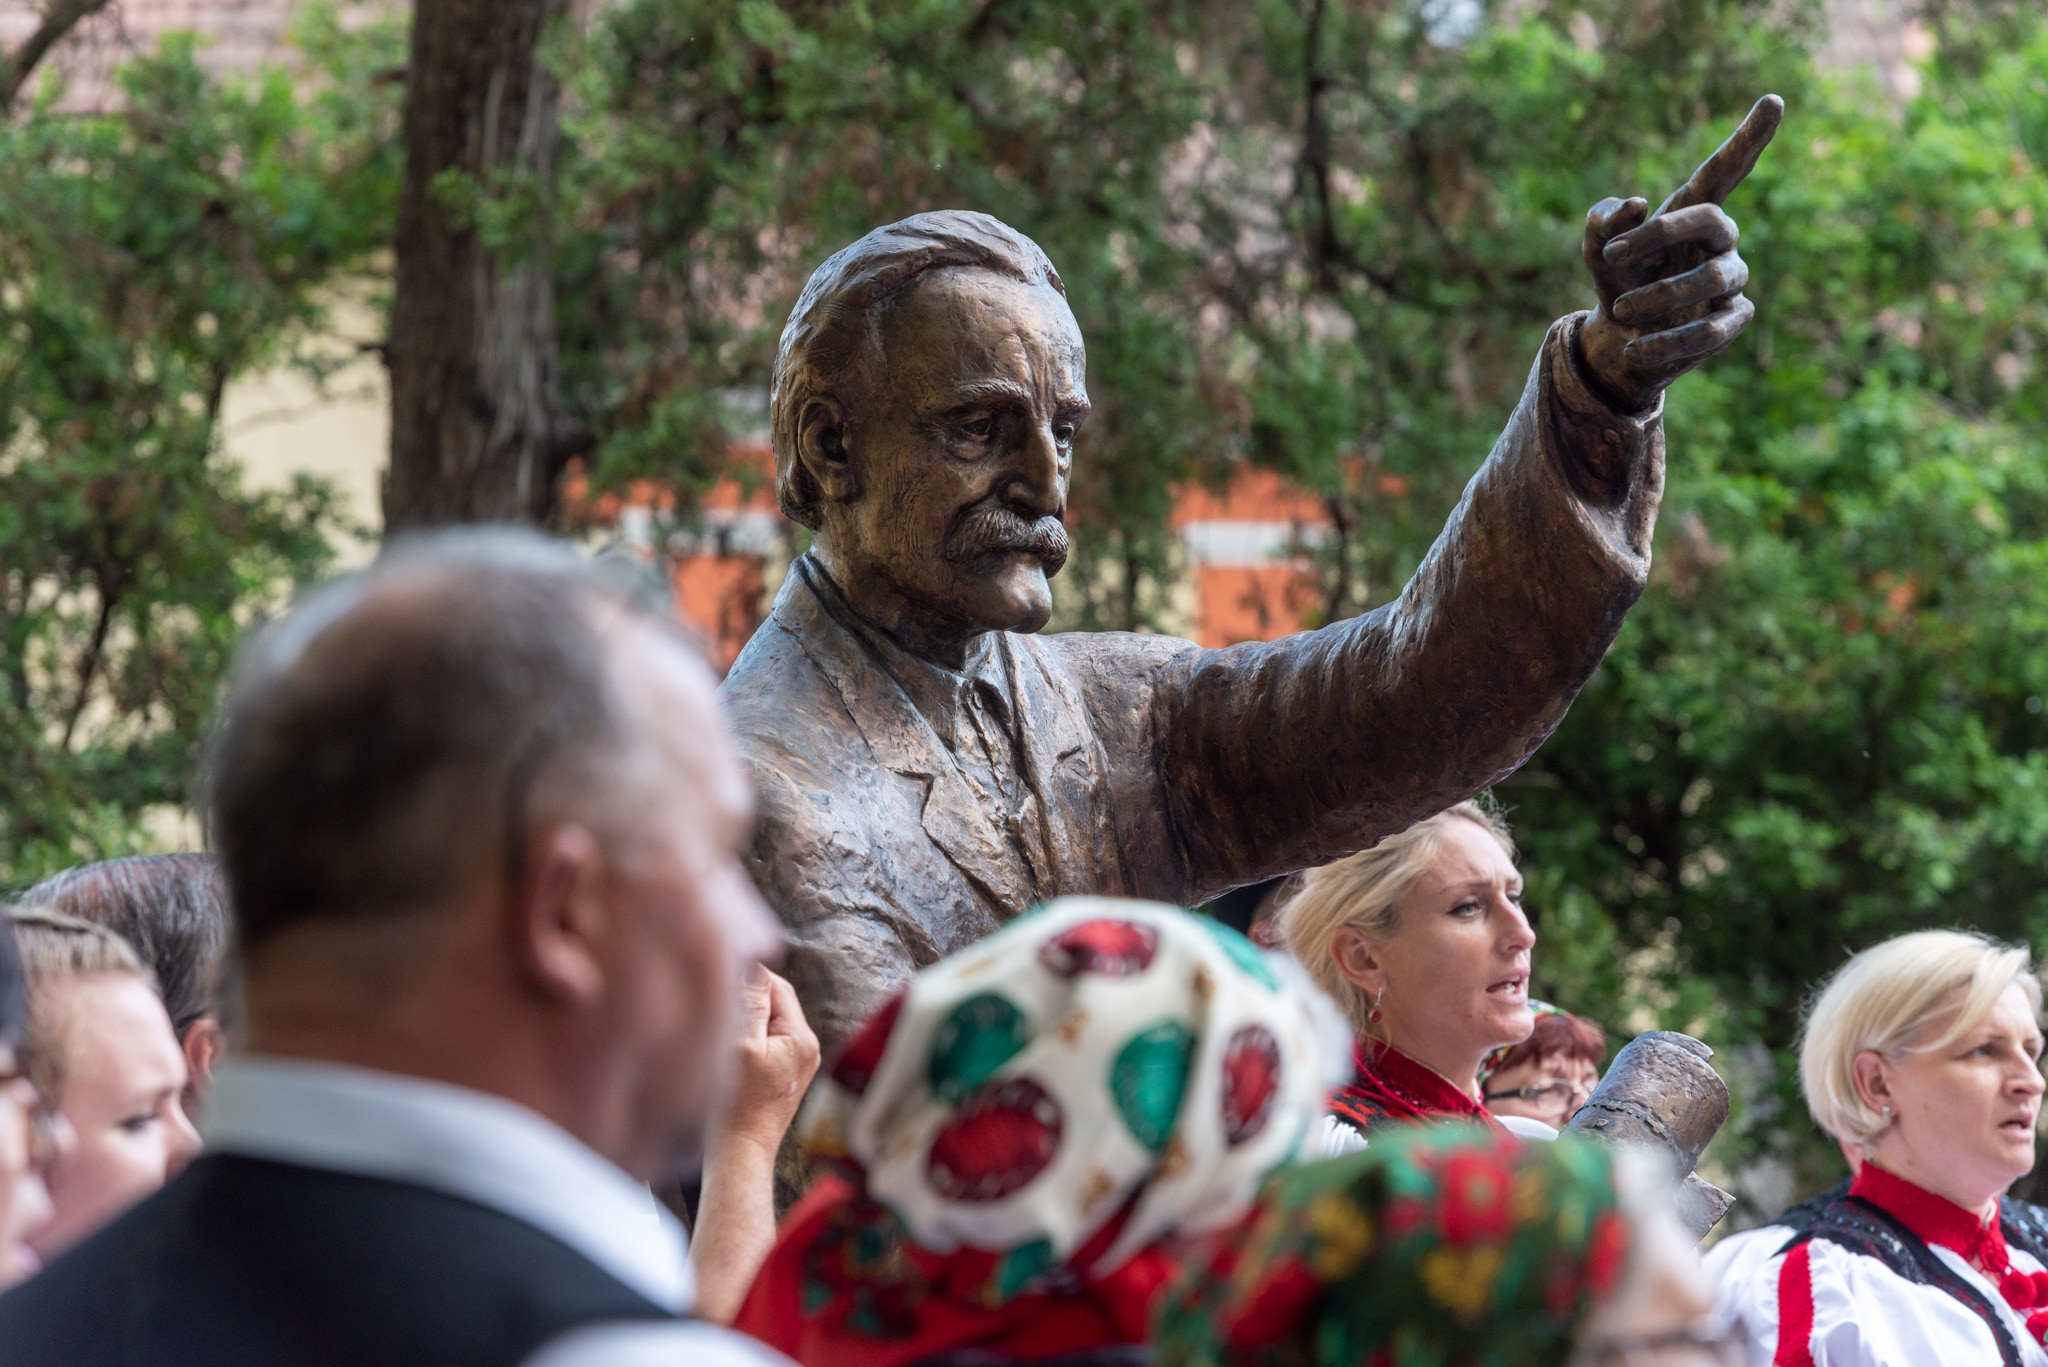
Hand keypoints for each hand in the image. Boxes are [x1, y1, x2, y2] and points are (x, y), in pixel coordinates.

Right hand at [712, 964, 820, 1155]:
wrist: (739, 1154)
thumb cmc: (737, 1107)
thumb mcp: (741, 1046)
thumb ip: (751, 1004)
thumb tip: (756, 967)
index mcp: (801, 1037)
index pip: (776, 986)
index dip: (748, 979)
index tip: (718, 982)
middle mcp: (805, 1047)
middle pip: (773, 1002)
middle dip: (745, 1001)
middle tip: (716, 1012)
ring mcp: (795, 1061)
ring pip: (765, 1021)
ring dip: (743, 1021)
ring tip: (722, 1039)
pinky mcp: (782, 1073)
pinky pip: (763, 1041)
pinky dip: (745, 1040)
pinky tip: (728, 1055)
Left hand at [1576, 95, 1783, 411]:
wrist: (1618, 338)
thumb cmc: (1617, 278)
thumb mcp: (1597, 247)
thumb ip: (1604, 220)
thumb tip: (1637, 205)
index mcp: (1692, 210)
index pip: (1724, 170)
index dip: (1749, 138)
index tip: (1774, 100)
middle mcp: (1721, 240)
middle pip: (1712, 220)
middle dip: (1661, 235)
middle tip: (1611, 257)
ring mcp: (1731, 279)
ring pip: (1712, 280)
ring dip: (1657, 296)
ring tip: (1619, 311)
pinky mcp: (1732, 321)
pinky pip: (1712, 330)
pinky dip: (1668, 340)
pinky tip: (1635, 348)